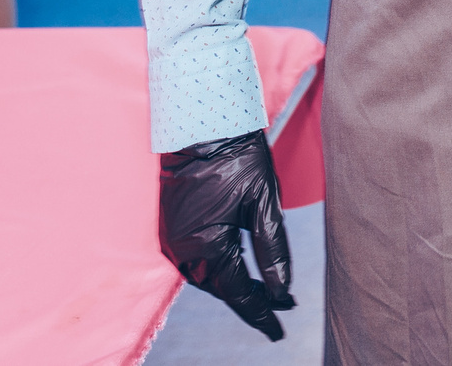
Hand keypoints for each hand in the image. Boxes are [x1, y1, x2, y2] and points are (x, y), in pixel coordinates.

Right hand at [159, 131, 294, 341]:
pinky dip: (216, 268)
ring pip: (206, 276)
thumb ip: (273, 251)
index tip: (279, 331)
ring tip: (264, 292)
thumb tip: (282, 292)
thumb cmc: (238, 156)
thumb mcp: (264, 203)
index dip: (261, 314)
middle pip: (220, 288)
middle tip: (280, 308)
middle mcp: (182, 249)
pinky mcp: (169, 227)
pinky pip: (194, 260)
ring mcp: (171, 238)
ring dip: (232, 285)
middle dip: (250, 299)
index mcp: (206, 245)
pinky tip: (234, 267)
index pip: (238, 293)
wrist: (201, 120)